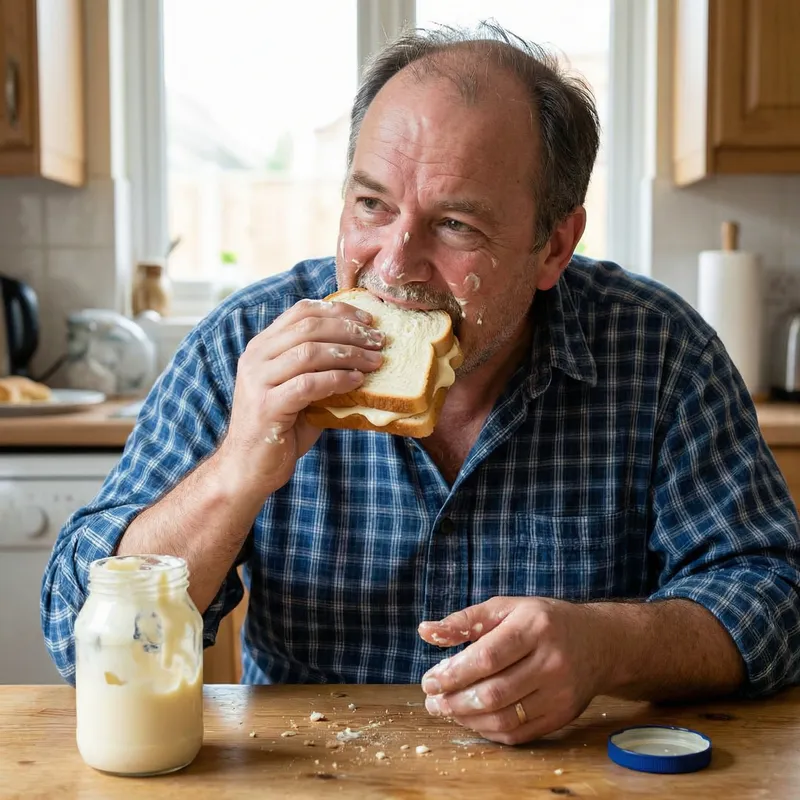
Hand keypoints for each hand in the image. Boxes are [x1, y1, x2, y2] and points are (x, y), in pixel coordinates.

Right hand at [217, 298, 383, 496]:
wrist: (248, 468)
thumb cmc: (281, 428)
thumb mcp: (298, 388)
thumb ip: (318, 367)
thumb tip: (363, 350)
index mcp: (262, 346)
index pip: (301, 311)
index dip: (338, 310)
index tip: (368, 320)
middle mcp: (256, 357)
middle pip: (308, 327)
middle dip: (350, 331)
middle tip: (379, 341)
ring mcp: (258, 381)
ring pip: (309, 352)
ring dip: (349, 354)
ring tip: (375, 361)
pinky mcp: (267, 406)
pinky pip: (308, 384)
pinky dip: (337, 379)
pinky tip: (357, 381)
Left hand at [417, 597, 612, 744]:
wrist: (598, 643)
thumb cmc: (542, 621)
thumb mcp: (505, 608)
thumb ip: (464, 621)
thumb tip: (425, 631)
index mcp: (535, 627)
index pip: (488, 657)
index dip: (454, 673)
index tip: (429, 680)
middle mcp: (551, 661)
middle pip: (494, 692)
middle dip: (455, 701)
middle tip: (432, 701)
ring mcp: (560, 692)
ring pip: (504, 717)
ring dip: (467, 718)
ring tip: (446, 710)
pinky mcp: (563, 716)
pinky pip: (518, 732)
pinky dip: (488, 730)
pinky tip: (472, 719)